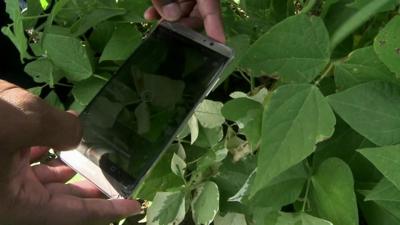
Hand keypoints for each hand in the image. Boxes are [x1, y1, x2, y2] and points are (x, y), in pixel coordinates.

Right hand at [0, 80, 139, 224]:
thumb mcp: (21, 123)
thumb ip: (58, 128)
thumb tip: (76, 130)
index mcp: (17, 205)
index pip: (75, 214)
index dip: (108, 211)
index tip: (134, 205)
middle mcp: (9, 198)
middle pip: (60, 197)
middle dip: (89, 185)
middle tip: (115, 176)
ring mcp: (1, 179)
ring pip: (42, 177)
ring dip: (67, 164)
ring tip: (91, 151)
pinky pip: (26, 160)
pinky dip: (43, 148)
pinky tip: (55, 133)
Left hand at [145, 0, 224, 42]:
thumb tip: (171, 16)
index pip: (212, 10)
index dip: (215, 29)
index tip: (219, 46)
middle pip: (198, 13)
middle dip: (183, 25)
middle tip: (170, 33)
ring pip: (184, 9)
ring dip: (170, 19)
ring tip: (156, 25)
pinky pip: (175, 2)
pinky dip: (162, 10)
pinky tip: (149, 16)